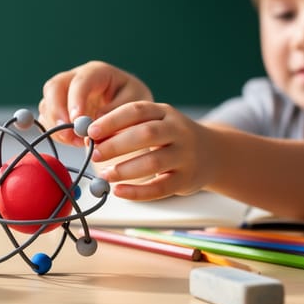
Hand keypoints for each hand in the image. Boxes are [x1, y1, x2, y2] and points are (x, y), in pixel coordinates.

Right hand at [39, 61, 152, 146]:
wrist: (128, 112)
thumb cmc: (134, 103)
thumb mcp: (135, 103)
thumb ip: (116, 111)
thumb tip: (93, 123)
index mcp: (96, 72)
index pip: (80, 81)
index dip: (75, 100)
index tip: (78, 121)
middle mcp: (74, 78)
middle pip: (53, 87)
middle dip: (57, 112)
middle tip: (68, 134)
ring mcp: (62, 93)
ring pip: (46, 105)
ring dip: (57, 126)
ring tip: (78, 142)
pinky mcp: (56, 109)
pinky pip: (46, 120)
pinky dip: (56, 133)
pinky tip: (74, 141)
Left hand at [88, 101, 217, 200]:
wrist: (214, 153)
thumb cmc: (170, 138)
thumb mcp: (154, 124)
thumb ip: (126, 128)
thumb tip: (90, 138)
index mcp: (164, 112)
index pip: (137, 110)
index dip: (112, 120)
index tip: (90, 131)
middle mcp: (178, 130)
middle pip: (146, 134)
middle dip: (116, 145)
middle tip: (94, 154)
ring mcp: (186, 155)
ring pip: (154, 162)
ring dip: (125, 169)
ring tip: (105, 174)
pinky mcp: (187, 179)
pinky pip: (161, 187)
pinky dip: (138, 192)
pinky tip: (119, 191)